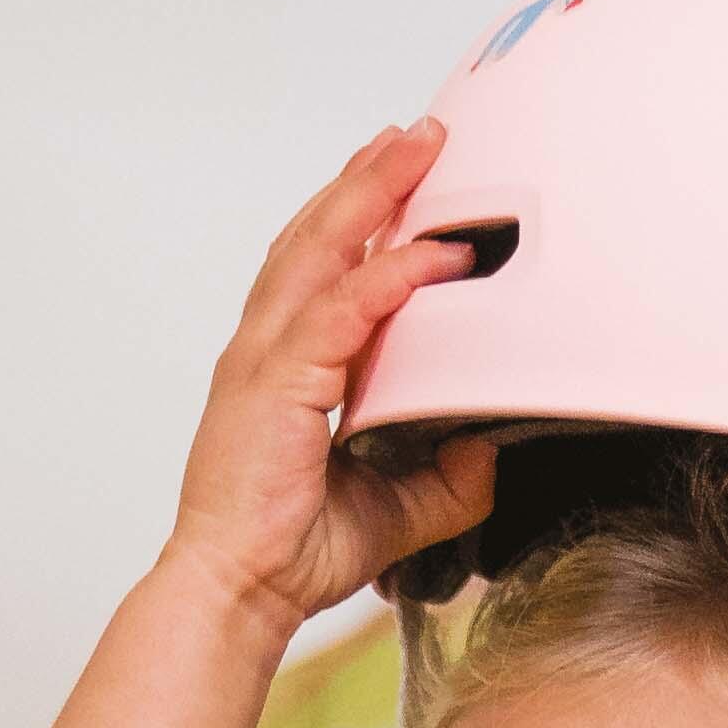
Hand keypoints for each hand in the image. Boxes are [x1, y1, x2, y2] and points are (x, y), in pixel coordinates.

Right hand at [166, 123, 499, 636]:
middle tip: (418, 133)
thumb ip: (441, 480)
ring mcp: (266, 360)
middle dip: (369, 179)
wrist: (239, 593)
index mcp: (286, 366)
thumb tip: (488, 452)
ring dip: (371, 195)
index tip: (406, 177)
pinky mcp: (278, 385)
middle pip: (318, 235)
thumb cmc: (290, 553)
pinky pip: (340, 314)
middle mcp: (269, 347)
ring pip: (321, 251)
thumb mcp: (392, 512)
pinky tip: (429, 254)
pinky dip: (386, 278)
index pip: (324, 268)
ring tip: (415, 149)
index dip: (362, 217)